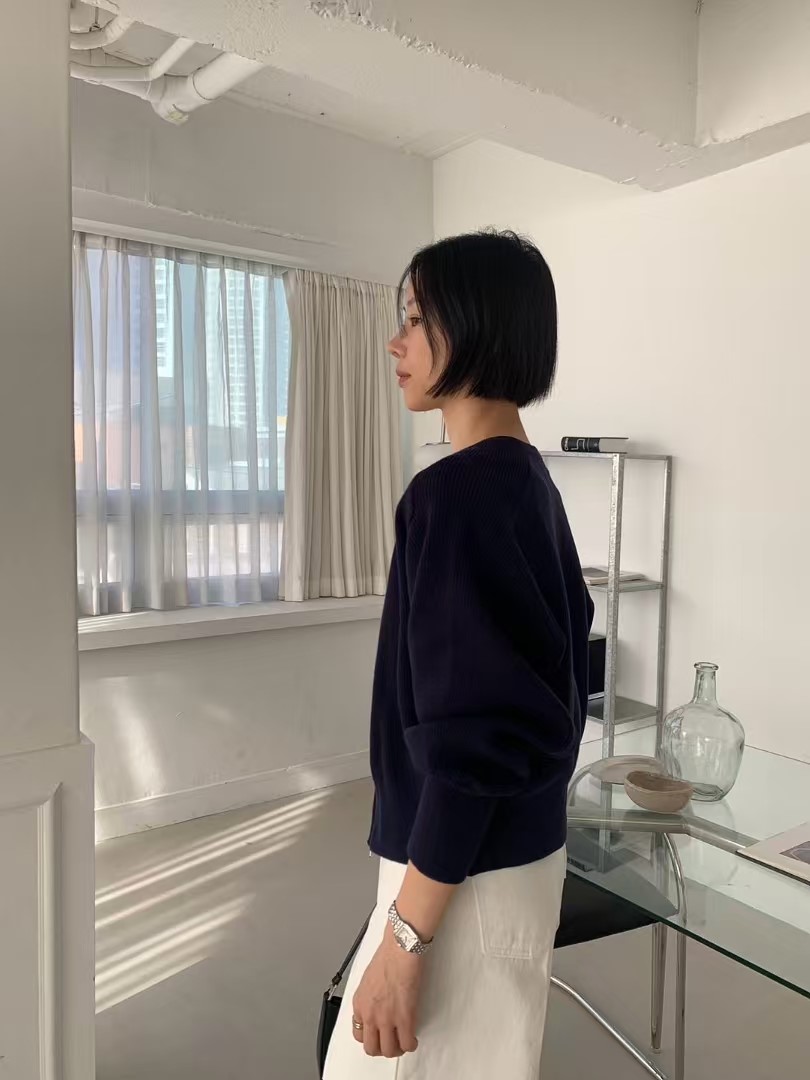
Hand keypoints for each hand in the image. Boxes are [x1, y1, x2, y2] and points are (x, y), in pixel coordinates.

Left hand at [351, 925, 421, 1057]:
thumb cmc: (387, 956)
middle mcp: (370, 1014)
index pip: (358, 1034)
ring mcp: (387, 1018)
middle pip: (372, 1047)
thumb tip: (376, 1006)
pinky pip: (407, 1043)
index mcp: (359, 1004)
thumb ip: (369, 998)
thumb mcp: (367, 980)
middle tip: (391, 1043)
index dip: (370, 1038)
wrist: (400, 949)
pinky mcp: (404, 1017)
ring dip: (397, 1048)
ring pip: (389, 1050)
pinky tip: (412, 1038)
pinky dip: (410, 1044)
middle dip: (382, 1048)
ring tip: (402, 1041)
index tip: (378, 1036)